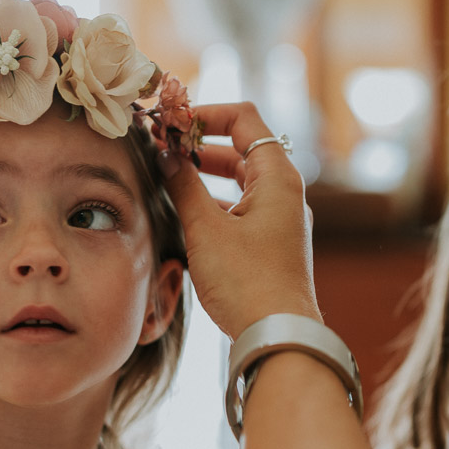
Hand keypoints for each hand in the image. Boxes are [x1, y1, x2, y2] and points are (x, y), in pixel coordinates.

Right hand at [161, 103, 319, 339]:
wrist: (278, 335)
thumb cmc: (247, 282)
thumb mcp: (207, 229)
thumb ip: (184, 187)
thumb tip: (167, 155)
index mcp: (278, 178)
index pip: (245, 119)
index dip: (207, 113)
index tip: (173, 123)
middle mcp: (285, 193)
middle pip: (243, 147)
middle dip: (201, 143)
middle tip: (163, 147)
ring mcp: (281, 218)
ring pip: (242, 179)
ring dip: (207, 172)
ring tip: (170, 174)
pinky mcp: (272, 243)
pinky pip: (243, 206)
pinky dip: (216, 199)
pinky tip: (188, 210)